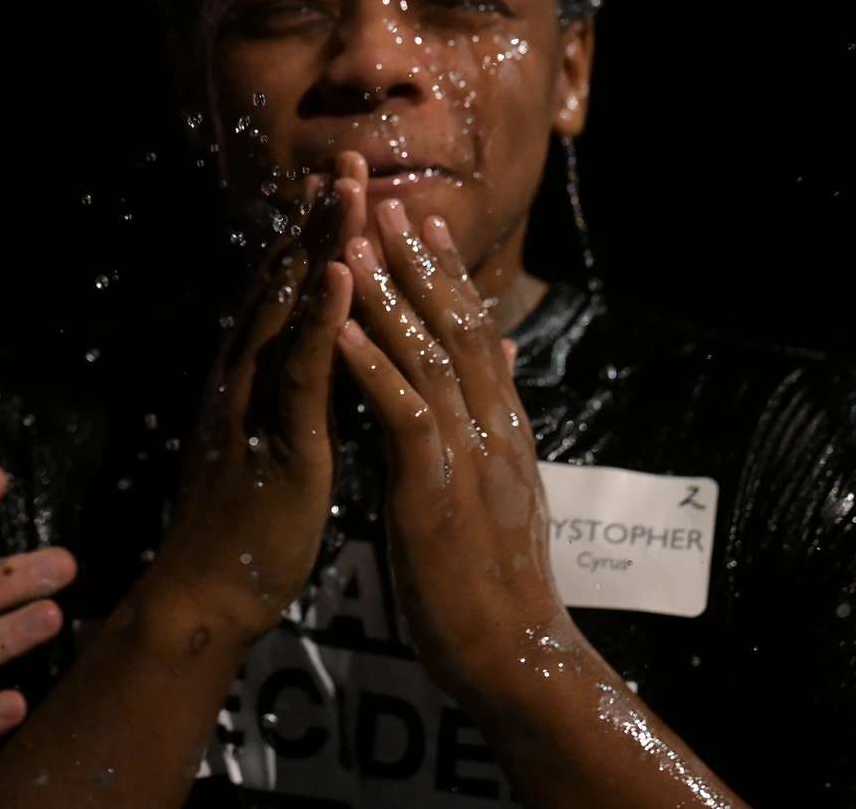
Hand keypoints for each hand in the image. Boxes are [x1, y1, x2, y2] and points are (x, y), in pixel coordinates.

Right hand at [147, 175, 352, 642]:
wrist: (207, 597)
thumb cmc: (248, 528)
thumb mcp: (278, 445)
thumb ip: (294, 397)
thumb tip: (317, 359)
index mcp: (248, 379)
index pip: (283, 294)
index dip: (312, 236)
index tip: (341, 184)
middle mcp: (242, 378)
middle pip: (282, 285)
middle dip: (316, 221)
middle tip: (349, 160)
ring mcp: (255, 406)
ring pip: (289, 313)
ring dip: (320, 248)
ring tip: (350, 193)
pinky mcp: (280, 444)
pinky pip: (302, 373)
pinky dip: (323, 320)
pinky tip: (342, 276)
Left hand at [334, 199, 571, 704]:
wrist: (514, 654)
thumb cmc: (497, 584)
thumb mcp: (502, 493)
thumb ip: (497, 430)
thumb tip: (499, 377)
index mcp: (501, 428)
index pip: (473, 334)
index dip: (445, 276)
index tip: (420, 223)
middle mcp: (490, 427)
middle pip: (453, 325)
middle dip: (416, 261)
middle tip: (384, 200)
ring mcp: (468, 454)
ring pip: (427, 356)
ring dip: (387, 295)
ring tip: (351, 240)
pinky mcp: (437, 488)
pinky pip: (403, 412)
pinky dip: (371, 366)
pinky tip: (340, 330)